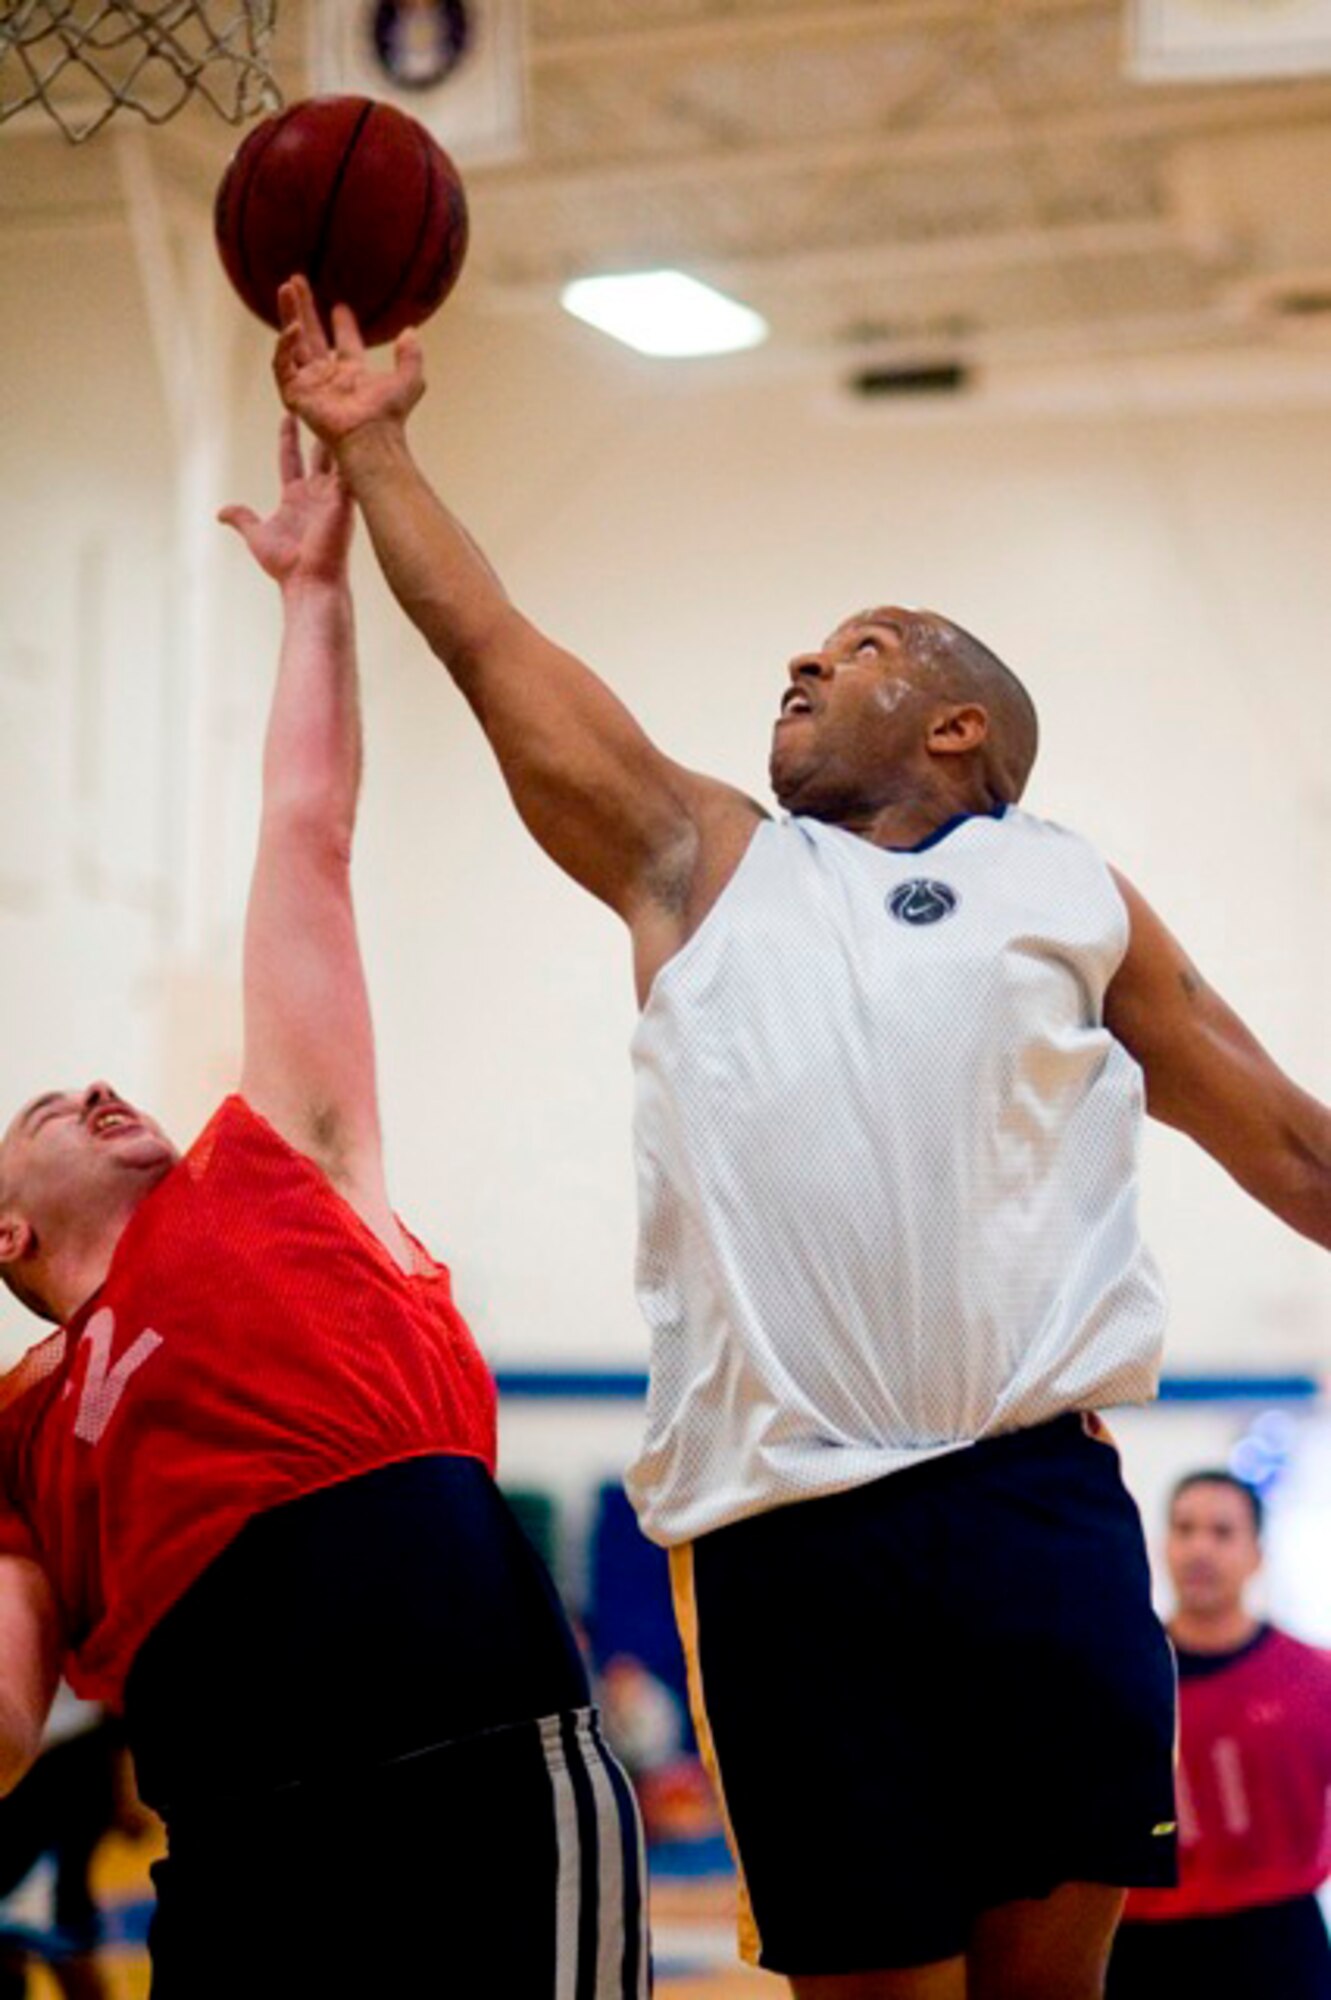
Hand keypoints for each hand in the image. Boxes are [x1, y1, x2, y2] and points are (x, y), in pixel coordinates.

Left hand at [219, 413, 353, 585]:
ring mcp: (333, 495)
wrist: (310, 582)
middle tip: (322, 400)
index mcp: (295, 497)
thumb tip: (221, 512)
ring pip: (338, 455)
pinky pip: (350, 469)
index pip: (292, 458)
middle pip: (318, 451)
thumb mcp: (257, 535)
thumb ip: (243, 519)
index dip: (288, 436)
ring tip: (344, 405)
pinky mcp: (346, 500)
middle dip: (319, 427)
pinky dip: (352, 450)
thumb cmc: (286, 565)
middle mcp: (317, 493)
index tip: (287, 414)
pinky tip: (358, 429)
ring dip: (339, 433)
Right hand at [273, 276, 424, 445]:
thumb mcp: (410, 381)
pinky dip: (284, 345)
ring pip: (292, 344)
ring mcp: (310, 385)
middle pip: (311, 336)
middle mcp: (328, 378)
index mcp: (352, 374)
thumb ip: (411, 356)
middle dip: (304, 308)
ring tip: (286, 287)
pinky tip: (293, 327)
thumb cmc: (389, 416)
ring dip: (288, 315)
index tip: (341, 306)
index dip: (343, 326)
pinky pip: (282, 365)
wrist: (370, 435)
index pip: (343, 344)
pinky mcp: (295, 394)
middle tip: (297, 281)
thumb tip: (411, 332)